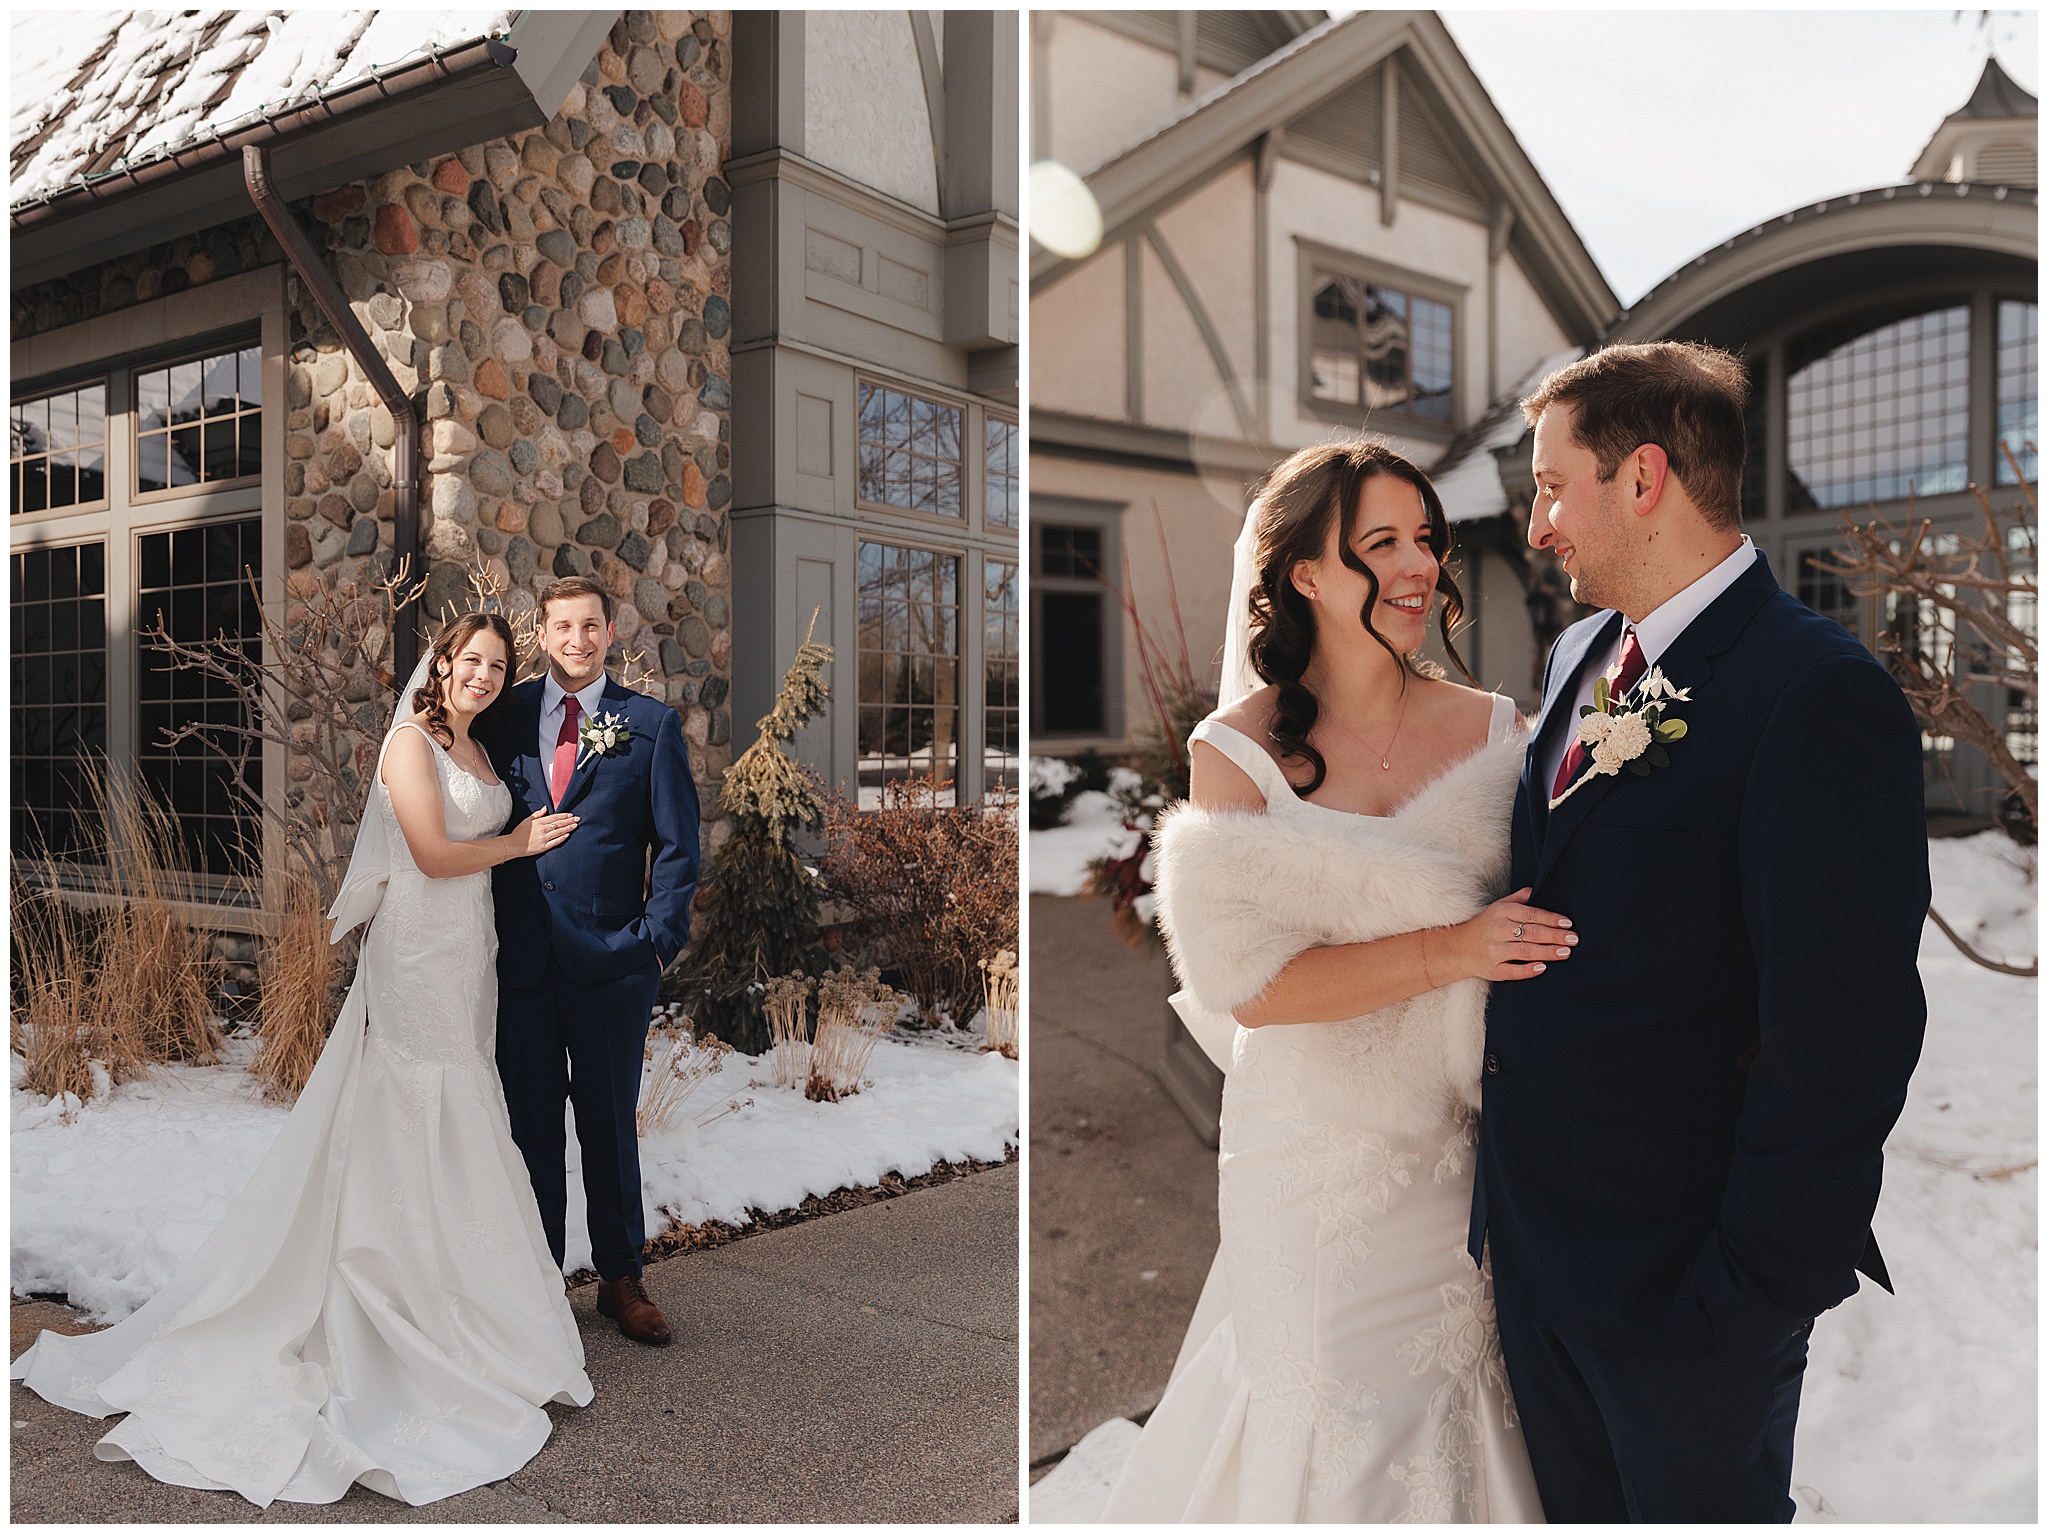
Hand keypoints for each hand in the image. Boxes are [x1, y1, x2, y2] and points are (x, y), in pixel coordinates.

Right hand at [508, 810, 577, 857]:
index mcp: (539, 822)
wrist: (513, 845)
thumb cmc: (519, 832)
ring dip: (568, 828)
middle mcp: (543, 830)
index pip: (555, 817)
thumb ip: (537, 814)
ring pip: (559, 832)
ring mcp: (544, 839)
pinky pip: (555, 842)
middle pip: (559, 824)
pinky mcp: (544, 847)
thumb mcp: (527, 820)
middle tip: (577, 819)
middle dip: (569, 821)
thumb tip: (545, 808)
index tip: (571, 815)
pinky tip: (567, 835)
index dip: (564, 816)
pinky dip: (562, 838)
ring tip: (575, 826)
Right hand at [1448, 888, 1576, 981]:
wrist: (1457, 949)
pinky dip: (1527, 970)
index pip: (1531, 915)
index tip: (1568, 923)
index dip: (1550, 919)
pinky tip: (1542, 968)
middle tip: (1573, 939)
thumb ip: (1519, 899)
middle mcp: (1498, 930)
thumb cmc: (1485, 926)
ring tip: (1566, 953)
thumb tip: (1537, 891)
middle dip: (1554, 936)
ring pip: (1525, 951)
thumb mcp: (1498, 907)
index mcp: (1502, 912)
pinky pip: (1512, 971)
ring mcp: (1495, 951)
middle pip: (1531, 933)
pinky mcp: (1493, 969)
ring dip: (1547, 952)